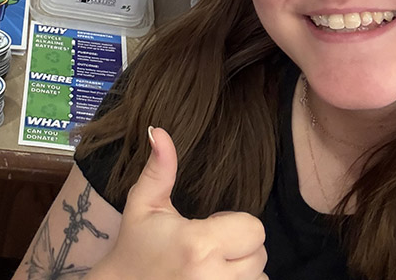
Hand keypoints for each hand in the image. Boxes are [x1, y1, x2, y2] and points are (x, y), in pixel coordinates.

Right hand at [93, 128, 266, 279]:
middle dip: (241, 245)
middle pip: (260, 254)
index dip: (236, 222)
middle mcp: (213, 278)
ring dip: (242, 269)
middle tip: (210, 244)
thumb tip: (158, 130)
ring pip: (259, 277)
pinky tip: (214, 277)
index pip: (253, 229)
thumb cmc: (136, 244)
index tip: (211, 224)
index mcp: (198, 245)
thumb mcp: (143, 202)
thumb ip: (159, 167)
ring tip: (211, 263)